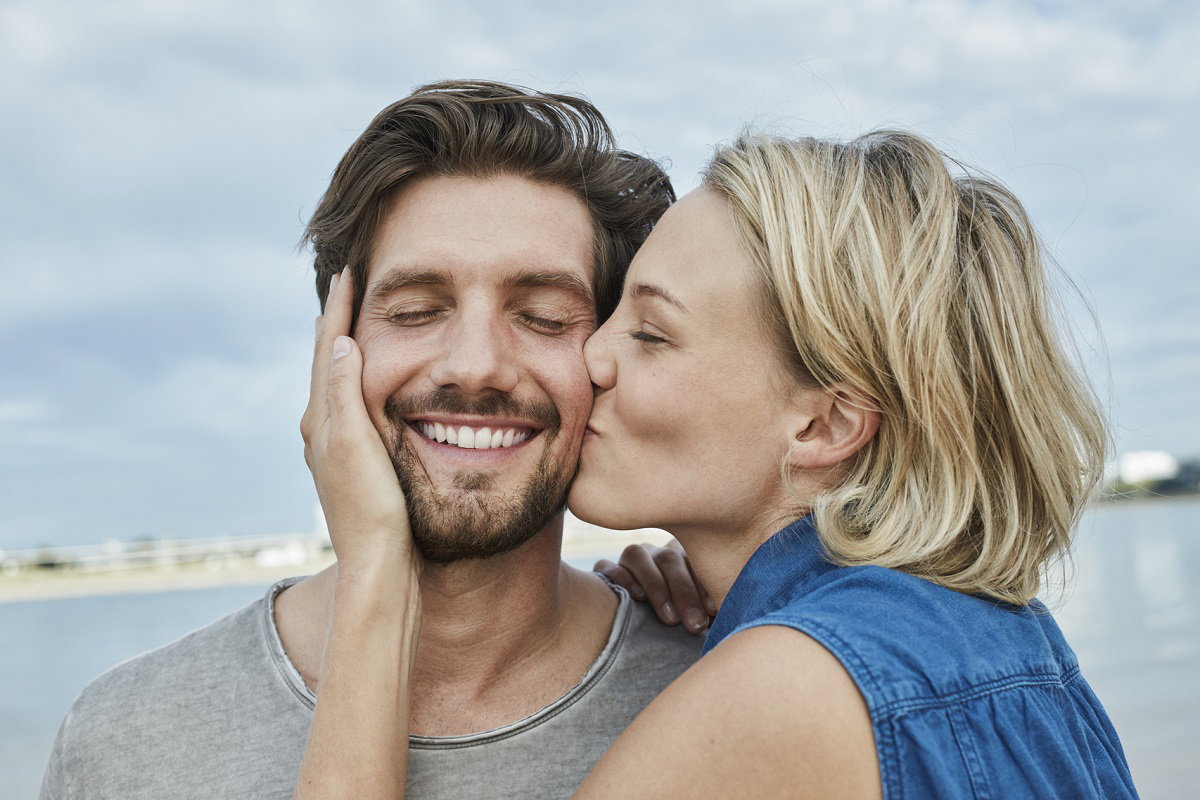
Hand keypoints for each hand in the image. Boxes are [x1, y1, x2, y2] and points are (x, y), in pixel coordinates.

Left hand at [300, 268, 417, 576]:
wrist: (378, 570)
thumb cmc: (371, 509)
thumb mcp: (357, 443)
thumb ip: (346, 391)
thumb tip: (340, 339)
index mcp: (320, 420)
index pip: (327, 349)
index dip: (339, 309)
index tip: (349, 271)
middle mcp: (321, 432)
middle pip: (325, 364)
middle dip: (336, 325)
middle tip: (348, 288)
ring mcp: (334, 452)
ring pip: (336, 386)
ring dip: (344, 353)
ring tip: (354, 327)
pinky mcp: (353, 468)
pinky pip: (351, 408)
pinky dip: (357, 383)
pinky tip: (368, 390)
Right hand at [594, 541, 715, 632]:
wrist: (643, 632)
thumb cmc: (687, 623)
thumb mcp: (704, 614)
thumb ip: (713, 610)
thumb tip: (730, 614)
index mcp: (685, 556)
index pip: (694, 559)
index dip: (704, 585)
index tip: (714, 611)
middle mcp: (658, 554)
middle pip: (668, 558)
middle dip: (684, 592)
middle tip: (695, 624)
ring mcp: (631, 560)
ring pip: (637, 555)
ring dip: (655, 585)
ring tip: (669, 618)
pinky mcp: (605, 571)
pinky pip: (607, 567)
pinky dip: (621, 579)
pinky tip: (637, 599)